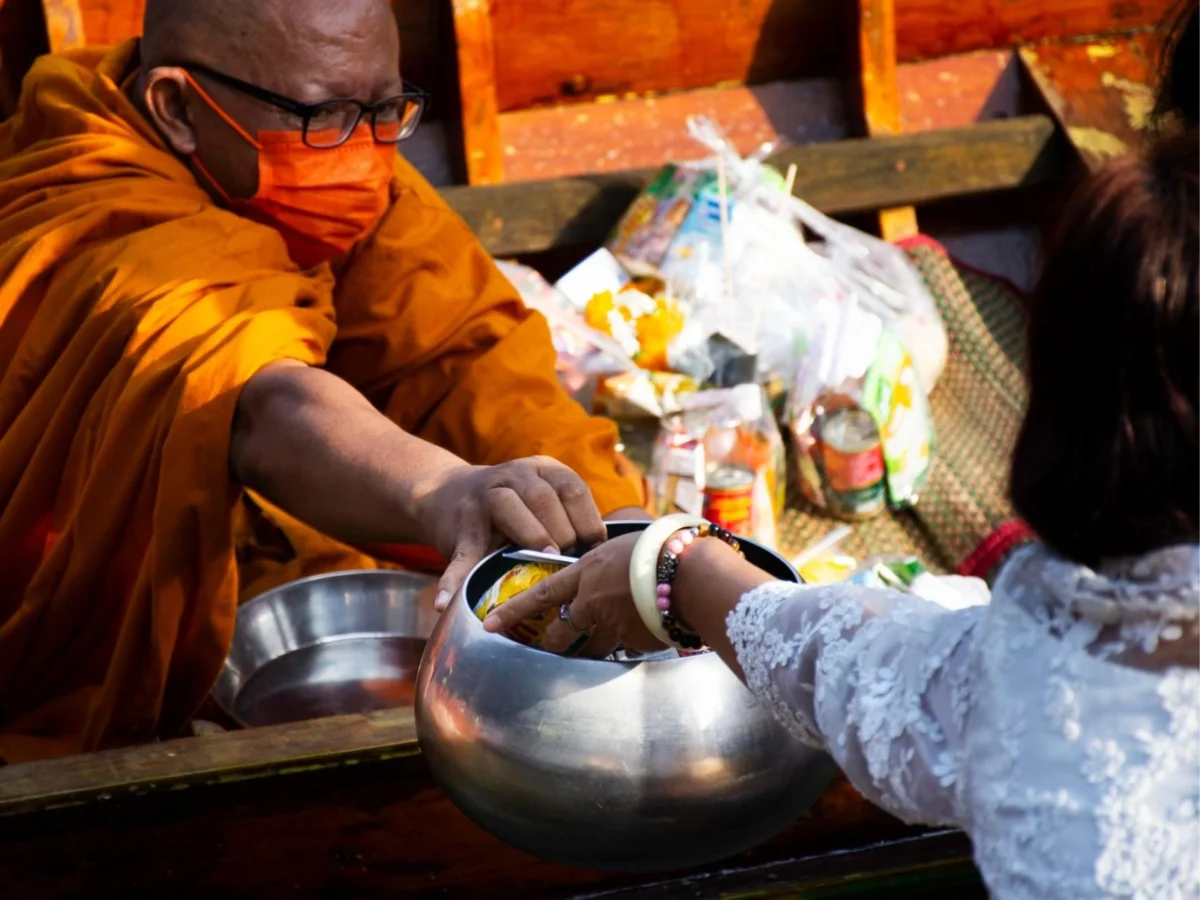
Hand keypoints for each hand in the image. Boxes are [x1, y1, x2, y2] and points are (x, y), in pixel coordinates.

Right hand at [417, 457, 606, 610]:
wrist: (446, 494)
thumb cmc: (513, 507)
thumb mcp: (541, 497)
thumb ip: (568, 517)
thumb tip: (605, 554)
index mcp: (541, 469)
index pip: (571, 487)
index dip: (587, 518)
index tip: (595, 546)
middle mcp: (512, 476)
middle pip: (542, 497)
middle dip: (561, 529)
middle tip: (569, 557)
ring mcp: (482, 500)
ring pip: (507, 507)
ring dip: (530, 535)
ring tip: (544, 557)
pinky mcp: (459, 531)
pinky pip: (462, 555)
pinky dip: (455, 580)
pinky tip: (447, 603)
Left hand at [481, 532, 665, 655]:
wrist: (690, 574)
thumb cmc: (664, 549)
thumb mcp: (627, 545)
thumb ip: (610, 561)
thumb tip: (611, 566)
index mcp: (587, 572)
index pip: (542, 592)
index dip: (515, 609)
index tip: (491, 621)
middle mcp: (592, 601)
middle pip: (564, 629)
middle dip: (555, 640)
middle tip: (548, 646)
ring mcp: (611, 625)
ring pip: (596, 643)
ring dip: (600, 643)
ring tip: (614, 637)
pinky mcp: (633, 642)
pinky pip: (629, 644)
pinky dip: (636, 638)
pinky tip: (652, 627)